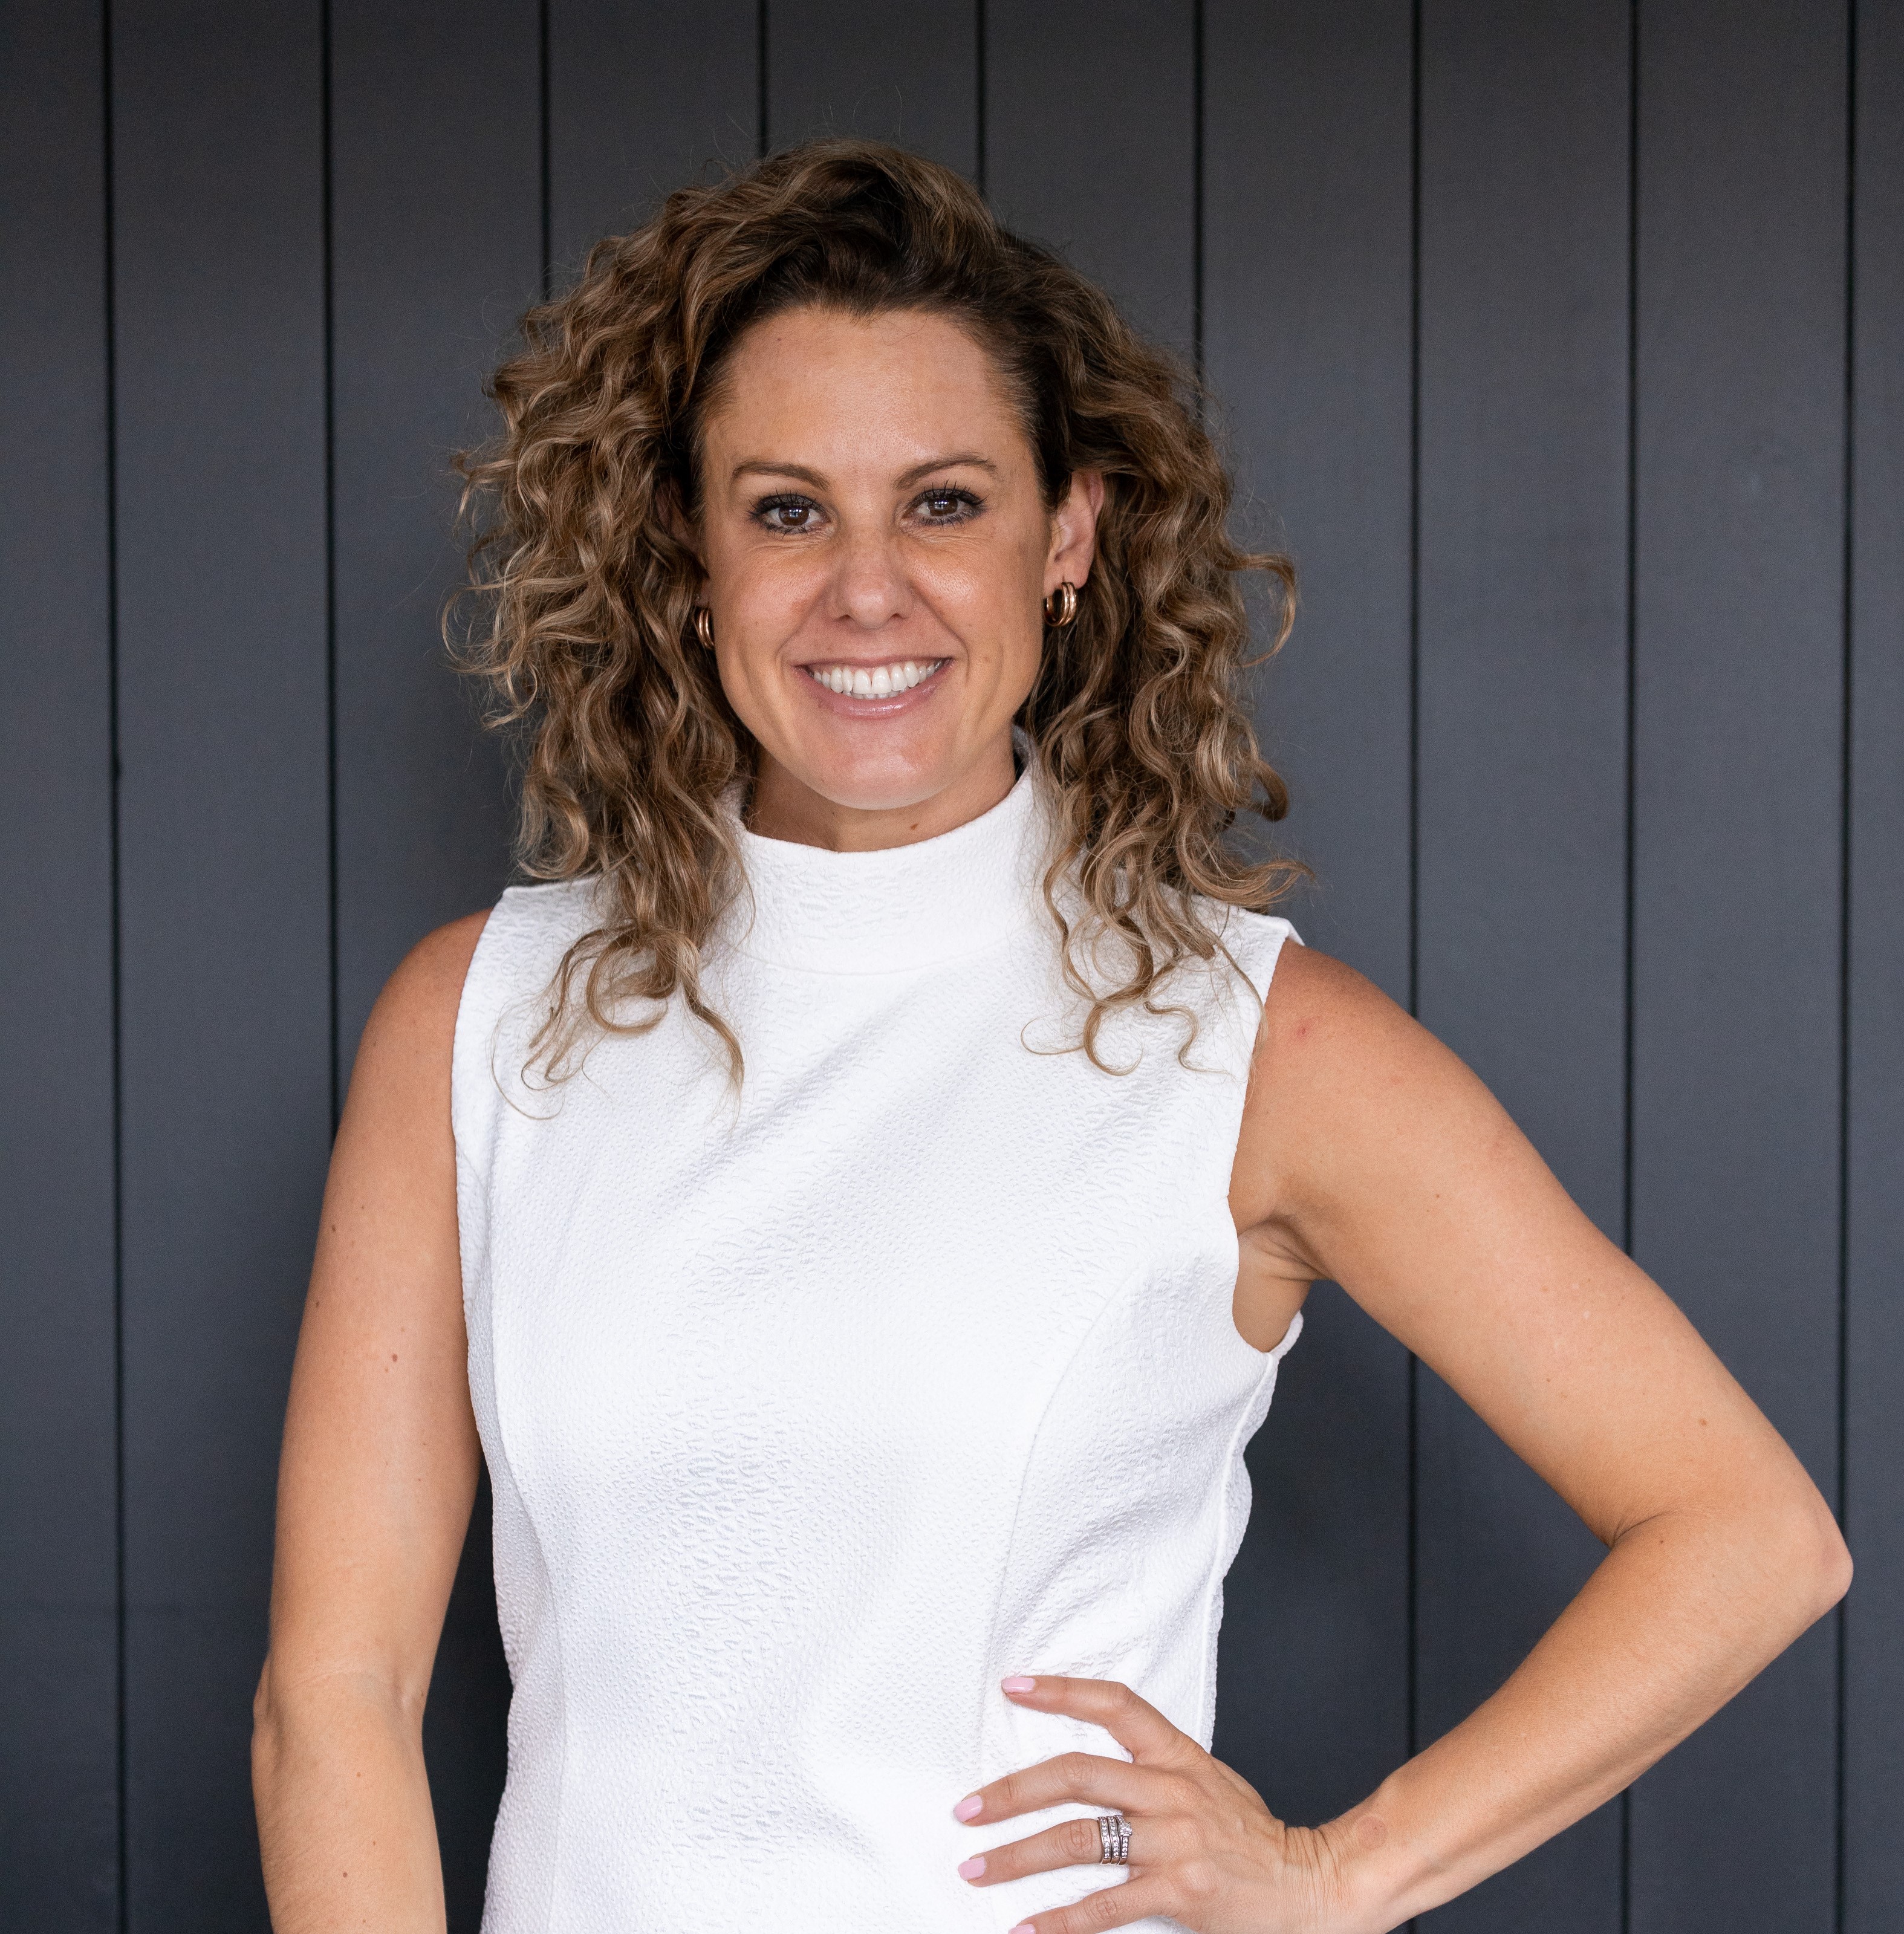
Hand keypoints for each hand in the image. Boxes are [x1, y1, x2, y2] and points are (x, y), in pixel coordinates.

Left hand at [950, 1674, 1352, 1933]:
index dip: (1062, 1691)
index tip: (1015, 1687)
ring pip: (1079, 1838)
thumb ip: (1154, 1769)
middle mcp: (1171, 1791)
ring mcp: (1173, 1841)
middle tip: (968, 1808)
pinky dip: (1060, 1921)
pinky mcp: (1178, 1890)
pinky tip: (1027, 1928)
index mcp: (1177, 1756)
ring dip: (1019, 1855)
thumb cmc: (1253, 1836)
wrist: (1311, 1884)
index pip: (1114, 1705)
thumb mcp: (1207, 1781)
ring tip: (978, 1865)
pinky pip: (1106, 1905)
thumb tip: (1091, 1767)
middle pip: (1076, 1775)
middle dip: (1013, 1791)